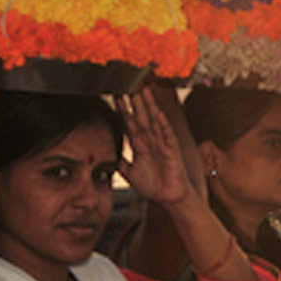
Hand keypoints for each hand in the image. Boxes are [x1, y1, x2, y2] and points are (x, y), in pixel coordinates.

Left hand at [116, 87, 191, 205]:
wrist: (168, 198)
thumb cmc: (153, 185)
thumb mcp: (130, 174)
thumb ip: (120, 163)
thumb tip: (109, 156)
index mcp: (141, 144)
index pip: (130, 122)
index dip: (123, 109)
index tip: (115, 94)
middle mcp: (151, 140)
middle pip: (142, 115)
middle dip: (136, 99)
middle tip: (131, 82)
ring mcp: (162, 143)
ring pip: (154, 120)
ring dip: (149, 106)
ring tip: (145, 90)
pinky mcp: (172, 150)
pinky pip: (167, 135)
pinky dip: (163, 125)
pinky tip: (158, 114)